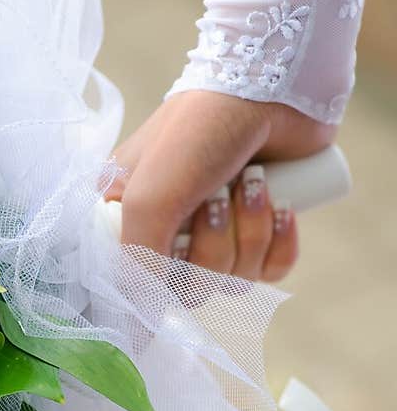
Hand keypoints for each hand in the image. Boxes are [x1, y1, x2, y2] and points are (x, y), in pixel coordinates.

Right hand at [107, 90, 336, 281]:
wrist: (271, 84)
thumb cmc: (198, 130)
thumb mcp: (151, 196)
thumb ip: (136, 262)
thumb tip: (140, 327)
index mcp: (127, 217)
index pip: (134, 283)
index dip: (160, 277)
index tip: (176, 248)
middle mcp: (168, 227)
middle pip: (190, 287)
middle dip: (215, 246)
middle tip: (218, 196)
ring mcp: (217, 229)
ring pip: (234, 280)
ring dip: (251, 234)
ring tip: (253, 183)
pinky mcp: (260, 227)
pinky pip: (272, 272)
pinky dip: (281, 243)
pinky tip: (283, 207)